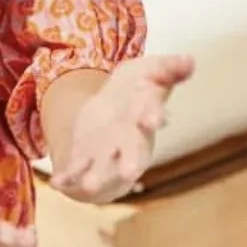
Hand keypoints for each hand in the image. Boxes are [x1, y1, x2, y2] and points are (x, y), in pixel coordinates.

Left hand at [50, 55, 194, 203]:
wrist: (110, 109)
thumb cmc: (136, 90)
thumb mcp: (151, 71)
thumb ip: (169, 68)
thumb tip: (190, 61)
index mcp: (146, 117)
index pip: (152, 117)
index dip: (154, 116)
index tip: (155, 120)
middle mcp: (130, 141)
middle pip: (133, 154)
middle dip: (131, 162)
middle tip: (130, 172)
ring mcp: (107, 154)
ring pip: (105, 170)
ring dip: (97, 178)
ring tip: (89, 186)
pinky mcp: (85, 159)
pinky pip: (76, 172)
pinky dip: (67, 178)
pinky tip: (56, 182)